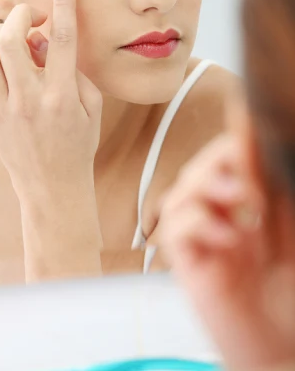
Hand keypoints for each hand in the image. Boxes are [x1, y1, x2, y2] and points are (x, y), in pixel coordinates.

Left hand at [0, 0, 102, 279]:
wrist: (52, 188)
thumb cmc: (78, 145)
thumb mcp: (92, 107)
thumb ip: (74, 70)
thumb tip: (48, 41)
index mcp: (61, 97)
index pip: (61, 40)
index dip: (63, 5)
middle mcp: (29, 100)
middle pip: (11, 41)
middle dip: (20, 17)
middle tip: (32, 17)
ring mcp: (3, 109)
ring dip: (0, 35)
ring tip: (15, 38)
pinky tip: (0, 58)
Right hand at [158, 134, 294, 370]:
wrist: (282, 350)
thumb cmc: (290, 298)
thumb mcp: (288, 232)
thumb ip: (275, 188)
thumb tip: (266, 143)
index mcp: (248, 207)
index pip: (230, 160)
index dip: (235, 136)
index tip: (246, 113)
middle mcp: (220, 219)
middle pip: (200, 171)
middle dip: (219, 161)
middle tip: (246, 165)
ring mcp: (202, 241)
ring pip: (182, 194)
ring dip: (206, 186)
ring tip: (239, 196)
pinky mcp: (189, 266)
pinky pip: (177, 232)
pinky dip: (197, 223)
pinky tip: (227, 234)